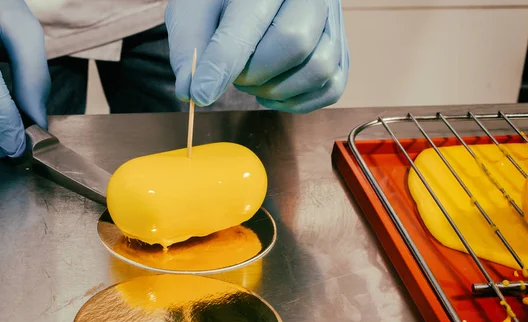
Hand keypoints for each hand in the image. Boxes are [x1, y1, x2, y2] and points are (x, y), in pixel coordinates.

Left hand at [165, 0, 348, 113]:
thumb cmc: (222, 1)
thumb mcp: (194, 10)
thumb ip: (191, 46)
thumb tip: (190, 90)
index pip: (249, 25)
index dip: (223, 65)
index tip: (201, 93)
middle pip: (294, 44)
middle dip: (254, 74)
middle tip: (234, 74)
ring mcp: (333, 24)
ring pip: (319, 69)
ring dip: (277, 90)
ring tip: (252, 79)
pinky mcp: (341, 52)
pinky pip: (331, 88)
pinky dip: (298, 102)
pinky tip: (273, 92)